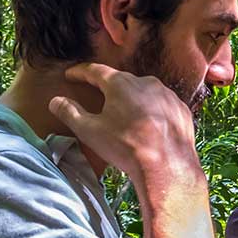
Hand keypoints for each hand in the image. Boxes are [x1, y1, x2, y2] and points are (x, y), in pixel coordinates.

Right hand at [48, 62, 199, 185]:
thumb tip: (55, 101)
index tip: (71, 74)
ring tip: (124, 115)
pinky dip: (153, 112)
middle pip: (122, 81)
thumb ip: (70, 113)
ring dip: (133, 100)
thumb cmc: (126, 147)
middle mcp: (147, 83)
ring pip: (144, 93)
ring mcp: (168, 96)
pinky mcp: (182, 110)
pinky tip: (148, 125)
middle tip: (97, 95)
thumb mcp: (90, 131)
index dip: (80, 72)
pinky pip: (162, 106)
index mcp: (121, 84)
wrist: (167, 167)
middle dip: (108, 88)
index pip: (95, 71)